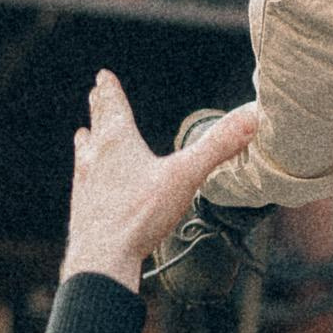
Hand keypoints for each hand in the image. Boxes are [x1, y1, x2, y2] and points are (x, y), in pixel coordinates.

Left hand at [62, 71, 256, 290]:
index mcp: (119, 142)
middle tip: (94, 93)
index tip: (102, 75)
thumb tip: (250, 119)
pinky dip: (86, 174)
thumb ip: (217, 147)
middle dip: (99, 108)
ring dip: (87, 140)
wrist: (102, 256)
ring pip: (85, 153)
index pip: (113, 106)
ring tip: (83, 134)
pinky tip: (87, 183)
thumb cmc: (141, 214)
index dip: (110, 89)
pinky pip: (83, 183)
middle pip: (97, 125)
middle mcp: (96, 158)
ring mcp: (85, 183)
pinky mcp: (82, 208)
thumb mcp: (185, 176)